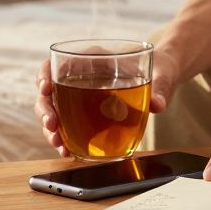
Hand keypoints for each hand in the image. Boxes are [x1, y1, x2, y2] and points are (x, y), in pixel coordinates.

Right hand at [33, 49, 181, 157]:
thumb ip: (160, 87)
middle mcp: (81, 75)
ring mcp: (81, 95)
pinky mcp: (87, 113)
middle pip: (50, 90)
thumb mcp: (163, 74)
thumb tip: (158, 104)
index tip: (46, 88)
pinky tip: (67, 151)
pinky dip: (64, 138)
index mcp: (93, 58)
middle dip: (45, 108)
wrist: (165, 78)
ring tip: (58, 144)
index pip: (58, 62)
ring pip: (54, 110)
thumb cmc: (161, 68)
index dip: (46, 74)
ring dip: (51, 128)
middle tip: (52, 125)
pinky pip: (68, 124)